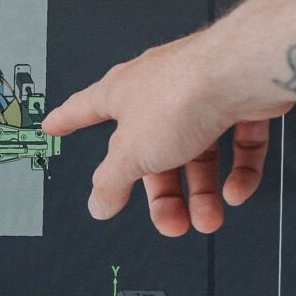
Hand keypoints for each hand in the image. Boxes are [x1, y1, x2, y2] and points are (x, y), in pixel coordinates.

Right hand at [43, 30, 286, 234]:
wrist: (240, 74)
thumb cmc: (181, 94)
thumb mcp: (131, 152)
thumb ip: (112, 181)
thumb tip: (97, 203)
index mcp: (123, 93)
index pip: (85, 107)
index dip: (68, 119)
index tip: (54, 125)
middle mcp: (160, 91)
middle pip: (154, 151)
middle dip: (164, 194)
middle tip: (170, 221)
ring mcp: (202, 96)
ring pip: (199, 153)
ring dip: (203, 192)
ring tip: (208, 218)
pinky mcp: (241, 102)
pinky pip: (237, 145)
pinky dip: (238, 171)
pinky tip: (236, 191)